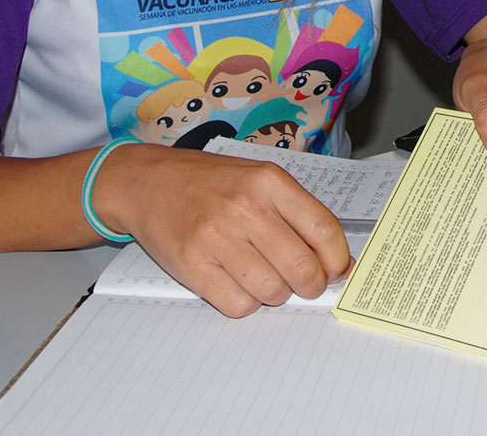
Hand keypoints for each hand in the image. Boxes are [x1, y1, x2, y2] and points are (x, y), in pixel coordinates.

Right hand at [93, 144, 349, 316]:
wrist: (148, 182)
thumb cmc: (209, 183)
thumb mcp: (258, 179)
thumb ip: (299, 214)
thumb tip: (338, 262)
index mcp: (268, 181)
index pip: (324, 230)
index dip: (337, 260)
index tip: (337, 270)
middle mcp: (244, 207)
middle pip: (302, 268)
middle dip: (310, 284)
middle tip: (303, 282)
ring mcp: (216, 236)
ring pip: (272, 291)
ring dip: (276, 294)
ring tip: (264, 276)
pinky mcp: (192, 264)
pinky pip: (238, 305)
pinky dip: (246, 303)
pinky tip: (238, 282)